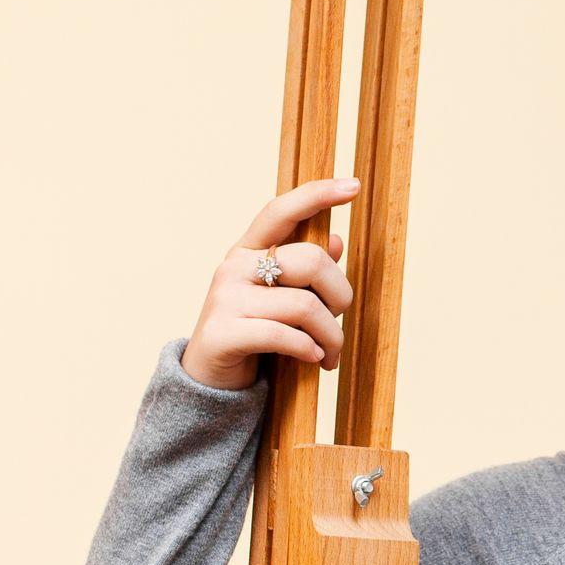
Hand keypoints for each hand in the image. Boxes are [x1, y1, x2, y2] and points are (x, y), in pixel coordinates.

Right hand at [178, 177, 359, 389]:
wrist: (210, 379)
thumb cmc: (253, 334)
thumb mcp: (280, 298)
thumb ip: (305, 273)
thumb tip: (336, 240)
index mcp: (248, 250)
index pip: (281, 210)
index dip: (317, 194)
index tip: (354, 185)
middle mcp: (234, 266)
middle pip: (311, 261)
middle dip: (340, 297)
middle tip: (338, 324)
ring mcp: (225, 298)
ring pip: (304, 306)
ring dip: (330, 336)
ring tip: (330, 354)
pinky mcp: (222, 333)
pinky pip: (283, 335)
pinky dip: (308, 350)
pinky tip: (314, 359)